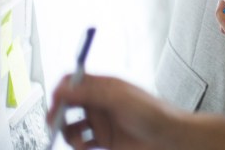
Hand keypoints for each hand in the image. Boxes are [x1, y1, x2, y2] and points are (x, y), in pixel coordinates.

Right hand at [49, 73, 179, 149]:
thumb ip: (90, 93)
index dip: (62, 90)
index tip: (56, 103)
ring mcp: (101, 122)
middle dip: (59, 114)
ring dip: (69, 135)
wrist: (169, 138)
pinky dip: (78, 147)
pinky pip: (81, 143)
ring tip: (79, 144)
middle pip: (68, 105)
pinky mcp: (104, 141)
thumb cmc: (152, 113)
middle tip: (55, 125)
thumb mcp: (119, 99)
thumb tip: (63, 89)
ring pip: (72, 126)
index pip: (74, 82)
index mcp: (103, 87)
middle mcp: (100, 103)